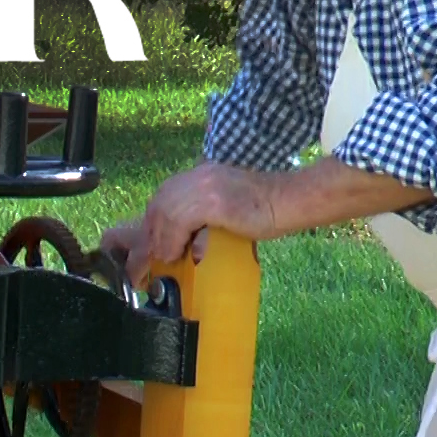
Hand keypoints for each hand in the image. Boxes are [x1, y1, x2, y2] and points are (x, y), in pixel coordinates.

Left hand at [141, 163, 278, 275]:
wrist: (290, 200)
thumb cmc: (263, 209)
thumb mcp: (223, 206)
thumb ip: (200, 214)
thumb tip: (176, 243)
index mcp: (198, 175)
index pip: (162, 198)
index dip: (151, 225)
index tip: (146, 249)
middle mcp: (197, 176)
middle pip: (159, 205)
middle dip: (149, 236)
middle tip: (147, 261)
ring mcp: (204, 185)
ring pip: (165, 214)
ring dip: (159, 242)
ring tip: (163, 260)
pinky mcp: (214, 200)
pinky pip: (180, 220)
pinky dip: (172, 240)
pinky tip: (174, 254)